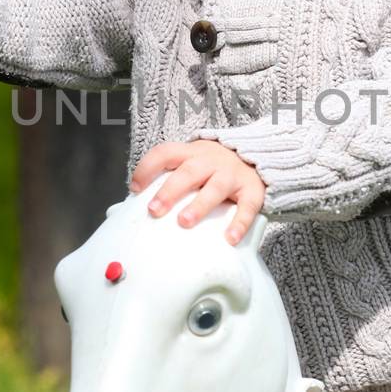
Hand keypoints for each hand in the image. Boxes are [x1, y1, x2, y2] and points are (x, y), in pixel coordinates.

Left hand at [130, 139, 265, 245]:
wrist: (256, 156)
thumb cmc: (213, 168)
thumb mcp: (192, 163)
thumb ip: (171, 178)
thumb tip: (134, 207)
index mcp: (191, 153)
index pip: (165, 153)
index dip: (148, 168)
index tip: (136, 189)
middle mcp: (211, 161)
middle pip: (189, 172)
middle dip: (170, 191)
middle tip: (154, 210)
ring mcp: (232, 174)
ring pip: (216, 187)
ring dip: (199, 205)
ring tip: (184, 222)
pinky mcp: (252, 190)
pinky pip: (247, 206)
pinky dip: (239, 223)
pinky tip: (229, 238)